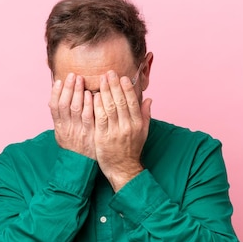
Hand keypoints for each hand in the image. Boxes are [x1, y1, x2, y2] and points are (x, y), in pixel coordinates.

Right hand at [49, 73, 95, 158]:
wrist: (82, 167)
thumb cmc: (74, 148)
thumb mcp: (63, 135)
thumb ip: (61, 119)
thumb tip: (57, 100)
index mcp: (59, 128)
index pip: (54, 107)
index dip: (56, 93)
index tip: (60, 81)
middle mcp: (67, 129)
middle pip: (65, 104)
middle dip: (68, 88)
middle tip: (73, 75)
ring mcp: (78, 131)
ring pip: (75, 108)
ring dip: (78, 92)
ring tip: (80, 79)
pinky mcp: (90, 134)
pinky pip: (88, 117)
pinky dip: (88, 104)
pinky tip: (91, 94)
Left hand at [93, 70, 151, 191]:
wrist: (123, 168)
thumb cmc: (132, 149)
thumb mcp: (143, 132)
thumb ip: (145, 114)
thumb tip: (149, 99)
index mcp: (137, 124)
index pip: (133, 102)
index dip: (127, 89)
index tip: (122, 77)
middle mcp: (127, 127)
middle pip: (120, 102)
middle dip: (114, 86)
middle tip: (109, 73)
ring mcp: (114, 132)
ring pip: (109, 108)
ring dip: (105, 92)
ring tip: (101, 80)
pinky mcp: (102, 137)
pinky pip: (99, 118)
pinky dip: (97, 106)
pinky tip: (94, 96)